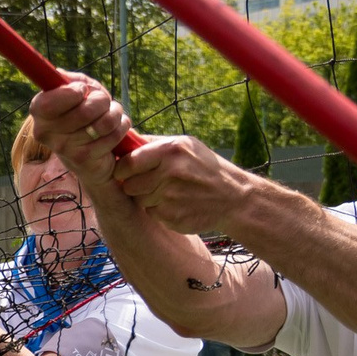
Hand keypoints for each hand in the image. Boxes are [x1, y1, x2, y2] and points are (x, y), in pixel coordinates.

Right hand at [28, 75, 131, 197]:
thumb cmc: (83, 112)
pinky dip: (121, 127)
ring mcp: (63, 149)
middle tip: (102, 102)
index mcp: (38, 111)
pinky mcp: (83, 161)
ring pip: (104, 123)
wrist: (91, 151)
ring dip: (115, 113)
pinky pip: (113, 136)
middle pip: (85, 111)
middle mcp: (45, 133)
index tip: (82, 91)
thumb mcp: (77, 89)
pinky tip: (115, 129)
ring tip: (111, 115)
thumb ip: (70, 80)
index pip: (49, 103)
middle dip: (102, 101)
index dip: (72, 93)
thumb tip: (60, 75)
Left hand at [109, 135, 259, 236]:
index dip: (122, 169)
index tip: (124, 171)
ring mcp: (171, 197)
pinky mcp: (173, 217)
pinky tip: (175, 203)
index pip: (128, 162)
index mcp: (171, 150)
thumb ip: (153, 143)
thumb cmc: (205, 167)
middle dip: (134, 184)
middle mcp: (170, 173)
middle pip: (129, 184)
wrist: (234, 197)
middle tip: (148, 182)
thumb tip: (123, 138)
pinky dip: (158, 210)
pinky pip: (152, 213)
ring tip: (167, 191)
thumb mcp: (185, 145)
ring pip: (139, 200)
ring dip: (147, 198)